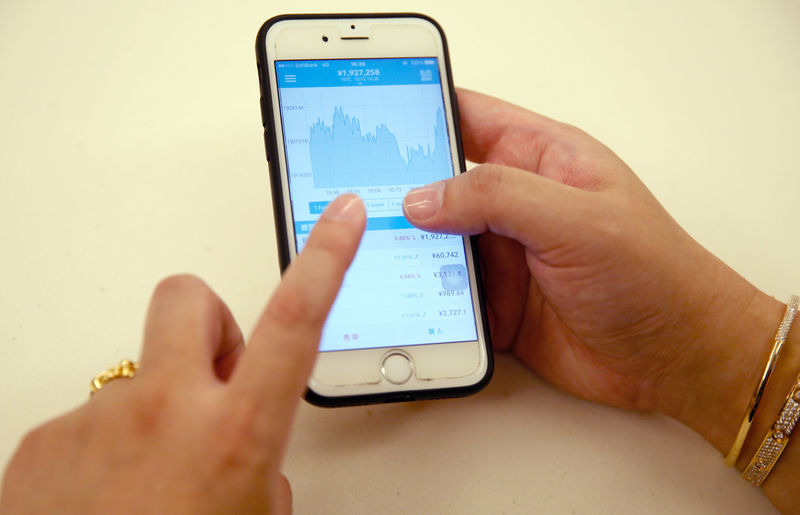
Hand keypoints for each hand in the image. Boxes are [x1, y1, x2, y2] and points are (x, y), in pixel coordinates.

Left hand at [0, 194, 365, 513]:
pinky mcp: (44, 440)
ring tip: (148, 481)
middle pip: (190, 299)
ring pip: (138, 375)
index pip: (295, 319)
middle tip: (215, 374)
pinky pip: (89, 420)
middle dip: (210, 323)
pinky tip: (107, 500)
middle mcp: (166, 411)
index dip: (326, 257)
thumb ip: (264, 477)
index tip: (341, 216)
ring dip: (154, 411)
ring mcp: (98, 420)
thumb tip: (254, 463)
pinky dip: (105, 450)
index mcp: (237, 434)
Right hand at [403, 89, 781, 418]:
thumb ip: (499, 196)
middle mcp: (518, 204)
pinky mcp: (499, 303)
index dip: (424, 117)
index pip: (469, 120)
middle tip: (360, 201)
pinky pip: (447, 295)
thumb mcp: (578, 220)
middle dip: (402, 193)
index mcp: (542, 159)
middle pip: (440, 185)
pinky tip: (403, 301)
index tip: (377, 129)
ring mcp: (506, 255)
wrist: (675, 358)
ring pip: (437, 244)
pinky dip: (423, 299)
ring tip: (372, 254)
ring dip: (409, 251)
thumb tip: (426, 196)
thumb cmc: (654, 276)